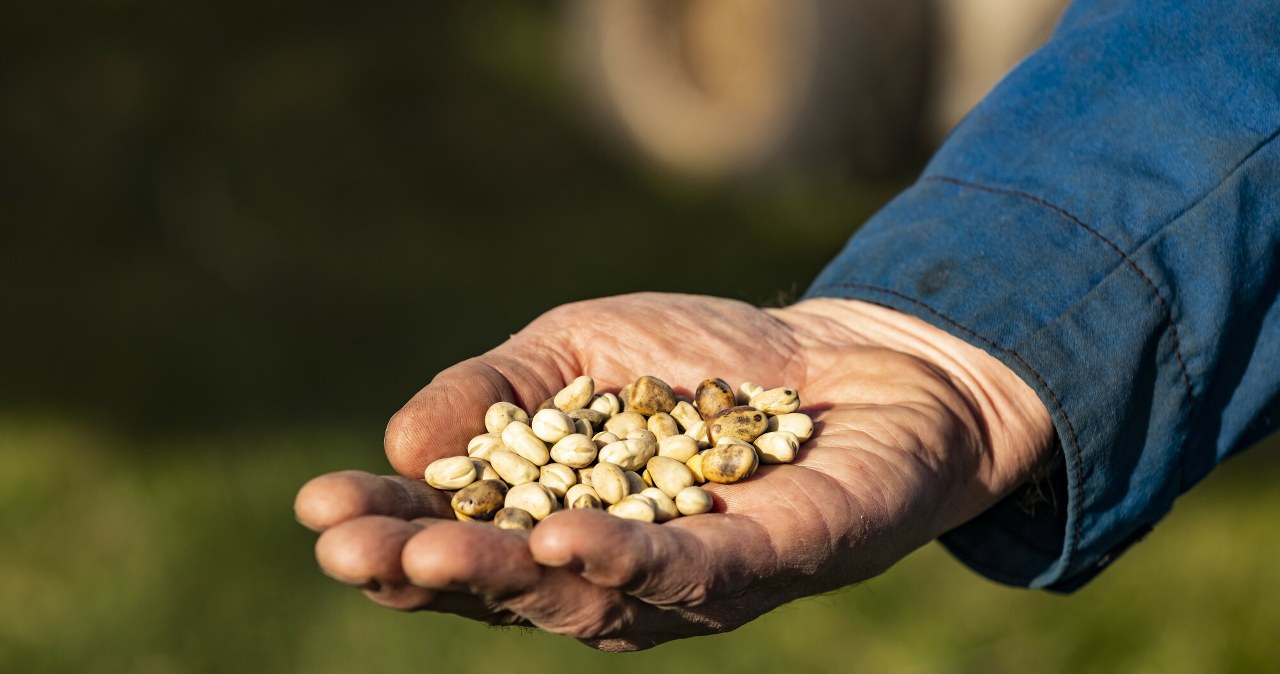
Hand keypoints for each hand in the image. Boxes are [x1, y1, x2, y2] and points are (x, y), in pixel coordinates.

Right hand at [294, 293, 1053, 650]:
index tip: (318, 505)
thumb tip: (400, 443)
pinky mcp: (767, 565)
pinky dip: (625, 562)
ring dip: (503, 577)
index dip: (388, 528)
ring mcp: (685, 581)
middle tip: (349, 549)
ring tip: (424, 556)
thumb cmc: (701, 362)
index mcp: (553, 519)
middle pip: (505, 584)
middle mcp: (610, 569)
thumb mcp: (576, 349)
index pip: (457, 536)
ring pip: (583, 596)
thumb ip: (494, 389)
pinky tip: (566, 540)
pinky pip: (690, 575)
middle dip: (421, 570)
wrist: (850, 359)